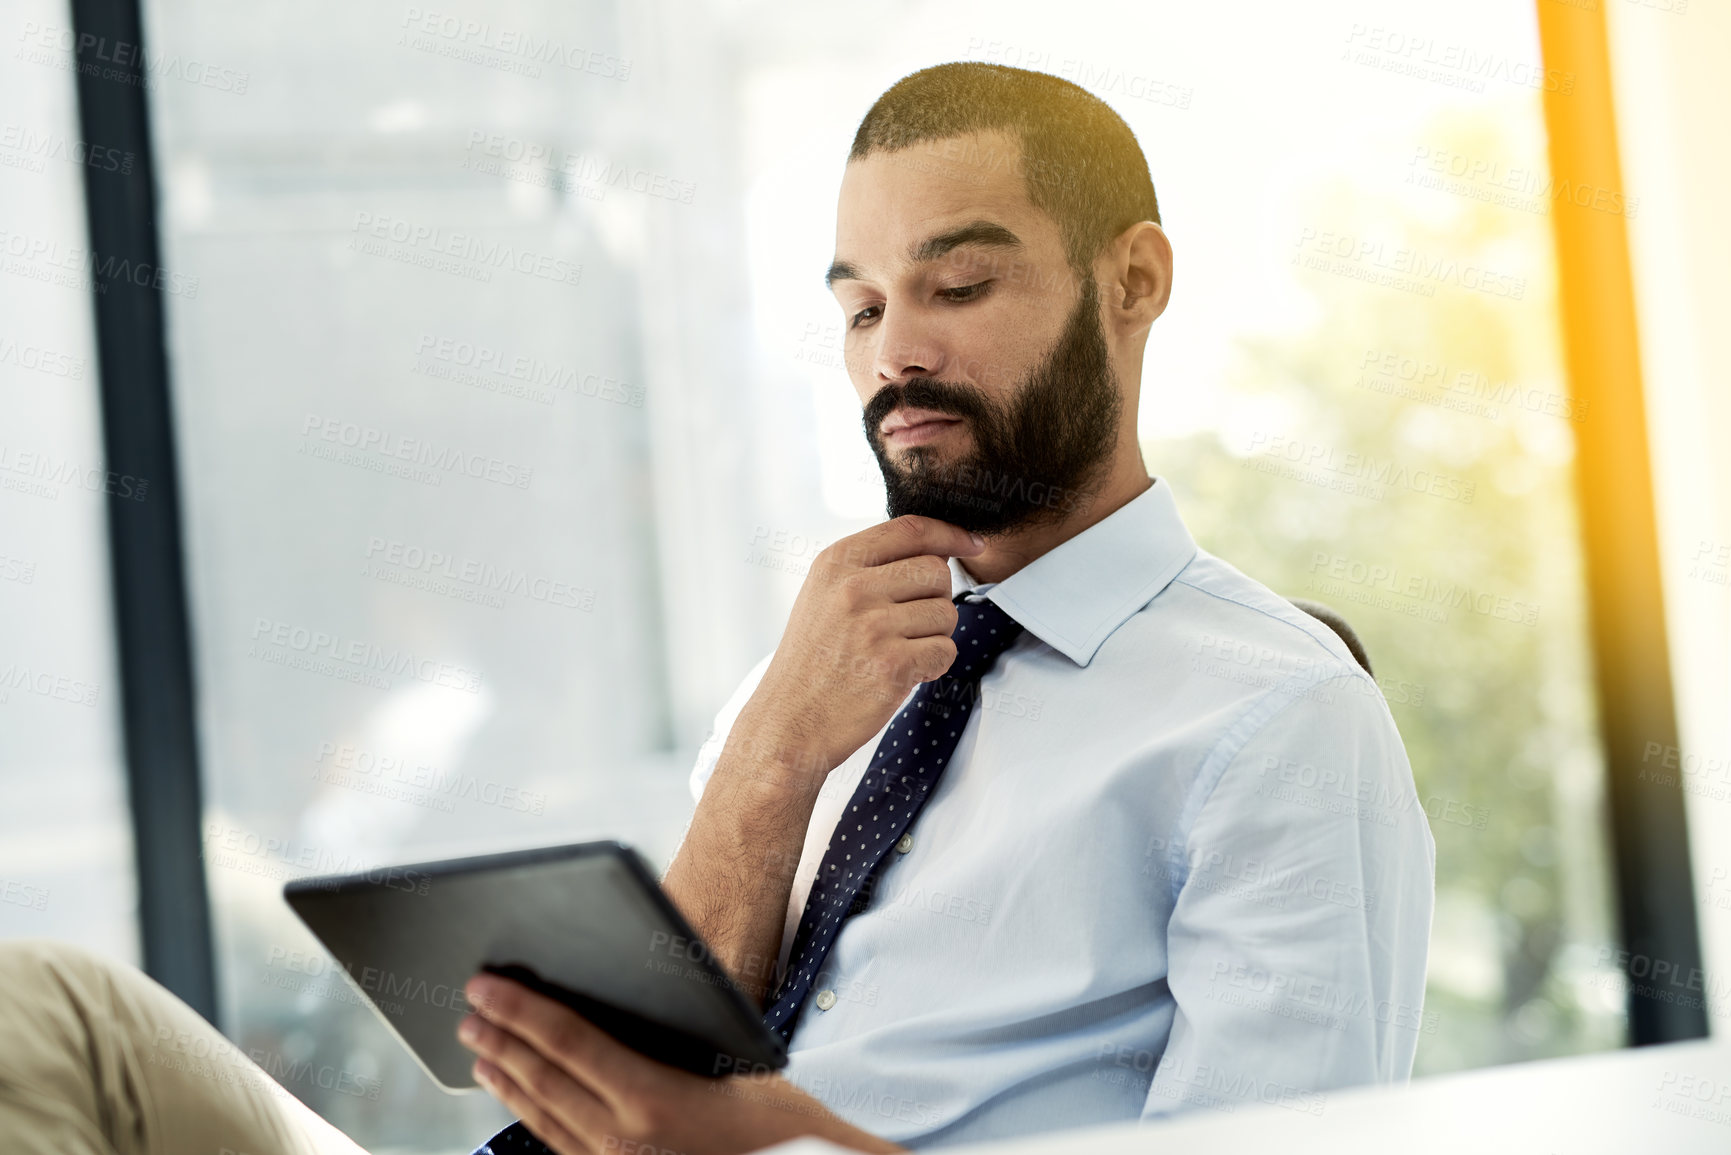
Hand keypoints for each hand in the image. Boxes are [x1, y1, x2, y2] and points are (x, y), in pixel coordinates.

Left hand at [458, 973, 904, 1154]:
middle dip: (501, 1038)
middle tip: (470, 1008)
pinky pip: (564, 1146)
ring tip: (480, 1049)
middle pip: (545, 1080)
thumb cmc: (783, 1123)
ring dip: (508, 1078)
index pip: (569, 1043)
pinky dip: (534, 1115)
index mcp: (652, 1102)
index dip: (522, 1010)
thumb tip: (625, 994)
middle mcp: (624, 1142)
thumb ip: (674, 1037)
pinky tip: (522, 1097)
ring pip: (545, 1118)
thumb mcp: (735, 1062)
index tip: (488, 985)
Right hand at [738, 515, 983, 778]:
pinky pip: (945, 650)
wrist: (788, 722)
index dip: (950, 534)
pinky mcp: (892, 664)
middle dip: (936, 598)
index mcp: (835, 563)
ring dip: (934, 635)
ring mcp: (873, 625)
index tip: (972, 543)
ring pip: (946, 612)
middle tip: (909, 626)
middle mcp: (853, 587)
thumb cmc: (811, 662)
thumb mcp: (823, 596)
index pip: (910, 529)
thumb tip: (936, 552)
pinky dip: (934, 665)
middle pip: (936, 571)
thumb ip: (870, 568)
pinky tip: (904, 674)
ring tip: (899, 652)